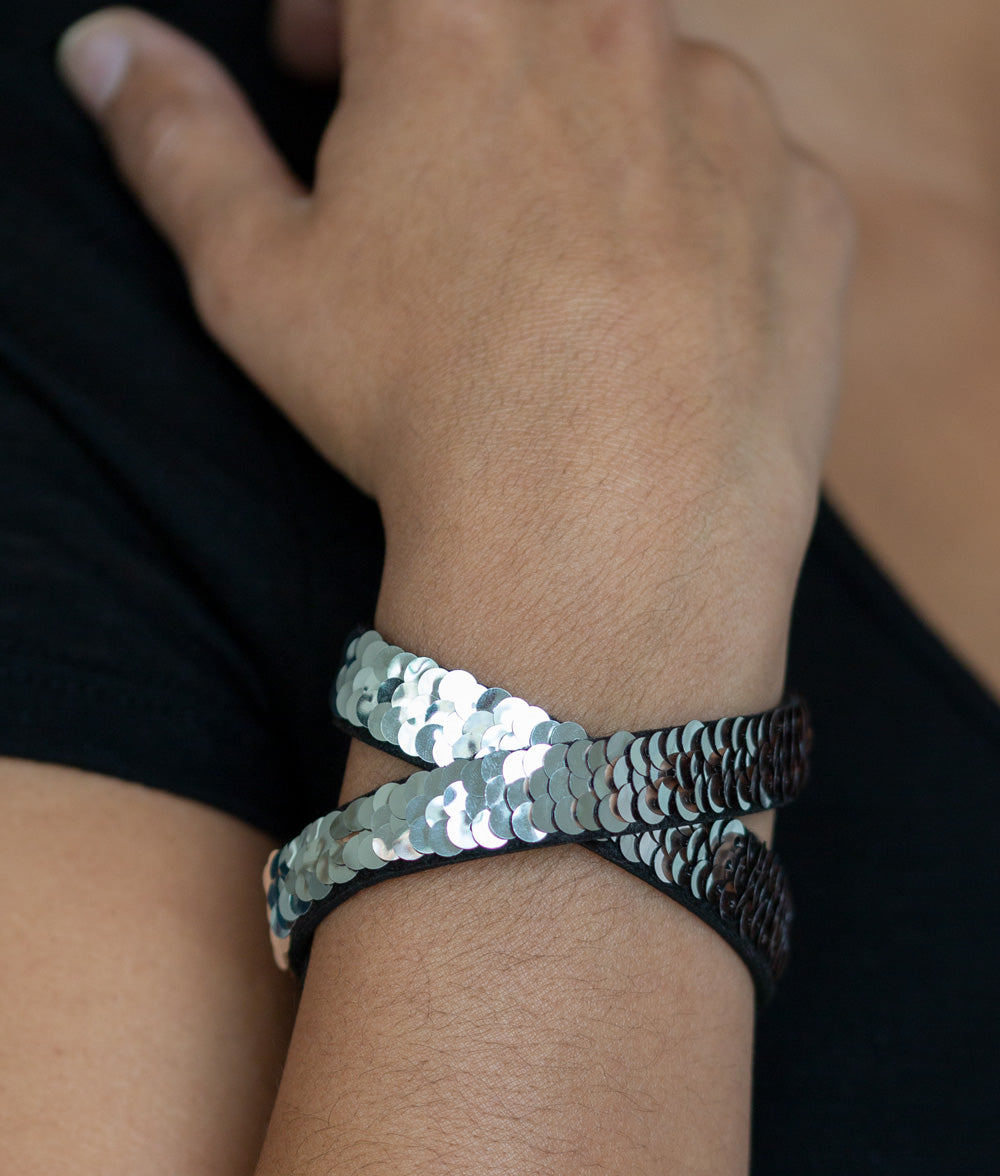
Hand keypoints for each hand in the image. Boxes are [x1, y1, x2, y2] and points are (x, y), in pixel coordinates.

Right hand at [57, 1, 853, 718]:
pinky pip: (742, 176)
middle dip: (459, 52)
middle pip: (524, 4)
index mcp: (461, 20)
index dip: (335, 12)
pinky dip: (690, 214)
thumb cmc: (423, 410)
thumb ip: (179, 141)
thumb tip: (112, 52)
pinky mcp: (809, 210)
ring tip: (547, 248)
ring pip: (642, 79)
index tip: (318, 65)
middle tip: (426, 150)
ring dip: (584, 129)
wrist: (602, 543)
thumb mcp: (258, 280)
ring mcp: (732, 117)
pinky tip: (651, 308)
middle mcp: (613, 32)